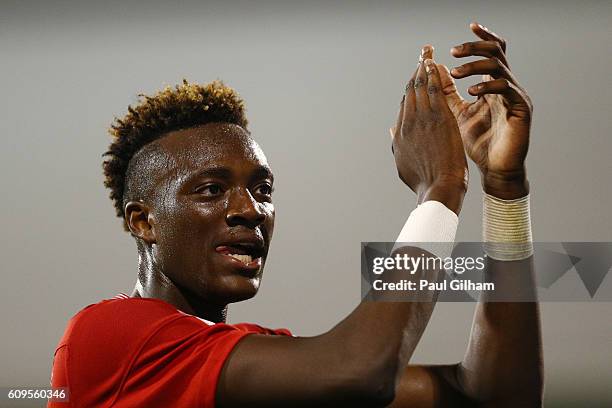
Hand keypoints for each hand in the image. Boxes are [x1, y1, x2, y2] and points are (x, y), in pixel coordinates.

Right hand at [391, 45, 467, 214]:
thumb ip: (397, 144)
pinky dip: (432, 75)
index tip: (417, 76)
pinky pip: (433, 90)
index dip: (411, 87)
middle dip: (416, 71)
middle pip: (410, 91)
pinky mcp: (438, 118)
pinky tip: (434, 63)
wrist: (439, 188)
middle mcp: (407, 124)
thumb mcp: (404, 164)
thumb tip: (392, 130)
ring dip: (423, 68)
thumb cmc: (425, 181)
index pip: (405, 104)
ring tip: (427, 53)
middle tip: (422, 55)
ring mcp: (422, 120)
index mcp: (400, 134)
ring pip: (420, 87)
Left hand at [439, 22, 531, 198]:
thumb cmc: (477, 143)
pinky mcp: (522, 109)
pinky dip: (487, 86)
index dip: (481, 39)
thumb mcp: (456, 113)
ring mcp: (515, 96)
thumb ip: (448, 92)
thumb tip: (435, 69)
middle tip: (454, 51)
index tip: (469, 26)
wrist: (495, 170)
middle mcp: (506, 86)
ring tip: (456, 72)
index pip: (490, 53)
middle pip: (496, 52)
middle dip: (474, 47)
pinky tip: (472, 91)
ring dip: (475, 65)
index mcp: (492, 85)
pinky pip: (506, 88)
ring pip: (499, 66)